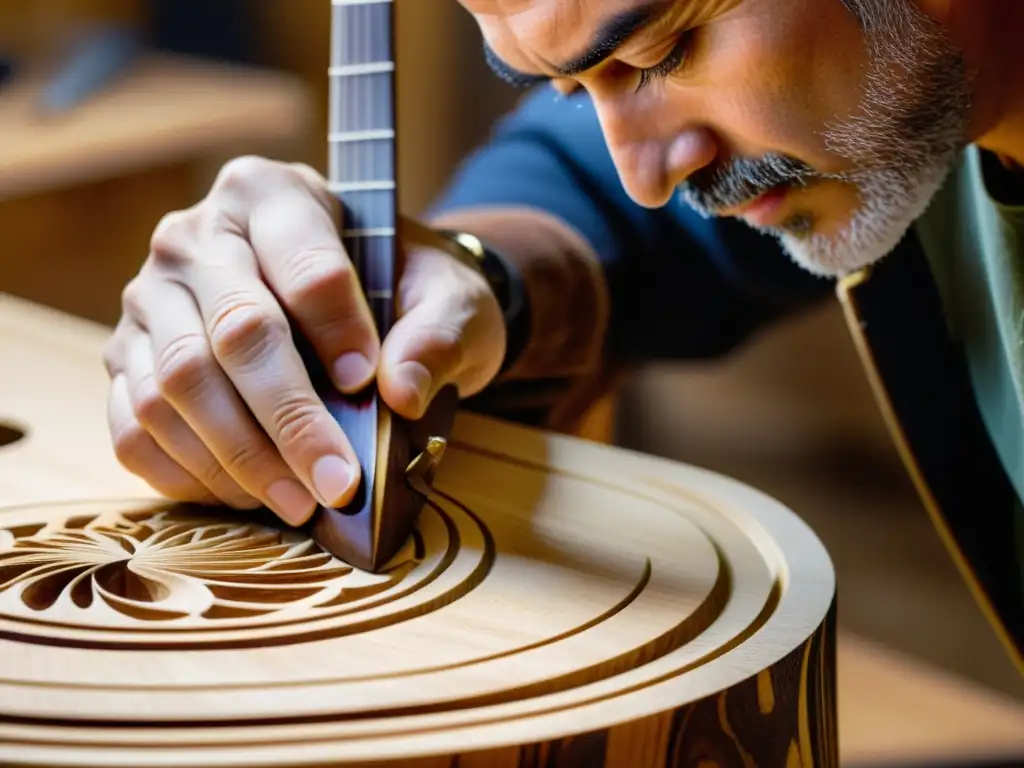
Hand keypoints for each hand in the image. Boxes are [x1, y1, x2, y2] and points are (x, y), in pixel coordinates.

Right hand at [103, 156, 506, 525]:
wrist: (361, 301)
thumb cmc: (405, 291)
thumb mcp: (449, 297)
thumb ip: (438, 334)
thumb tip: (401, 392)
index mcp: (274, 195)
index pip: (303, 265)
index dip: (337, 331)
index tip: (370, 385)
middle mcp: (196, 238)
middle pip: (234, 332)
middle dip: (289, 419)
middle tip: (339, 483)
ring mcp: (151, 300)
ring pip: (176, 386)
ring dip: (242, 459)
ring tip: (301, 502)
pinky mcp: (127, 359)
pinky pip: (136, 426)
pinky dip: (190, 472)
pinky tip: (248, 496)